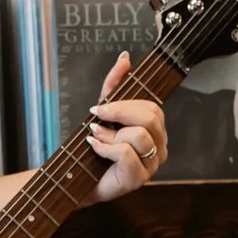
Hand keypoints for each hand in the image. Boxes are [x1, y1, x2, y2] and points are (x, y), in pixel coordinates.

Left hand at [86, 52, 168, 203]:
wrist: (78, 178)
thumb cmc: (96, 146)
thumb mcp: (104, 112)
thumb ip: (115, 84)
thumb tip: (125, 58)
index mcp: (156, 131)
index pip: (153, 108)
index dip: (126, 104)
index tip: (101, 107)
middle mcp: (159, 148)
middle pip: (150, 119)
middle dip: (120, 113)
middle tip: (97, 117)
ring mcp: (151, 165)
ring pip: (139, 136)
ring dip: (111, 134)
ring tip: (97, 137)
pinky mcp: (138, 179)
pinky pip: (126, 155)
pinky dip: (106, 148)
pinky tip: (96, 148)